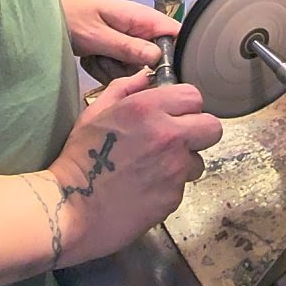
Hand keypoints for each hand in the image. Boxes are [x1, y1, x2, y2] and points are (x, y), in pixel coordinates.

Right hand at [45, 69, 221, 265]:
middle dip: (198, 131)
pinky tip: (146, 186)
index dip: (184, 105)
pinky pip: (182, 185)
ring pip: (199, 160)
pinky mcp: (174, 197)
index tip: (173, 113)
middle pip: (212, 127)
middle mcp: (167, 136)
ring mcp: (174, 169)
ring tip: (156, 166)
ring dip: (184, 162)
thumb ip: (125, 89)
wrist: (73, 208)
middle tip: (177, 138)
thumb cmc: (80, 160)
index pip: (194, 96)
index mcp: (147, 109)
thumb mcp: (95, 113)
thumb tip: (145, 76)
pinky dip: (169, 185)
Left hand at [55, 0, 179, 80]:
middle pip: (154, 61)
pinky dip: (101, 69)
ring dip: (112, 69)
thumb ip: (127, 47)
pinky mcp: (114, 52)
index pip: (176, 35)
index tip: (158, 74)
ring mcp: (126, 42)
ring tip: (93, 56)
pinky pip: (118, 71)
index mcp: (141, 18)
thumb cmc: (69, 14)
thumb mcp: (96, 34)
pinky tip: (88, 59)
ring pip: (134, 70)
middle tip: (107, 60)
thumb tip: (158, 59)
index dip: (175, 56)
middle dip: (131, 68)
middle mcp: (139, 30)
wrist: (45, 7)